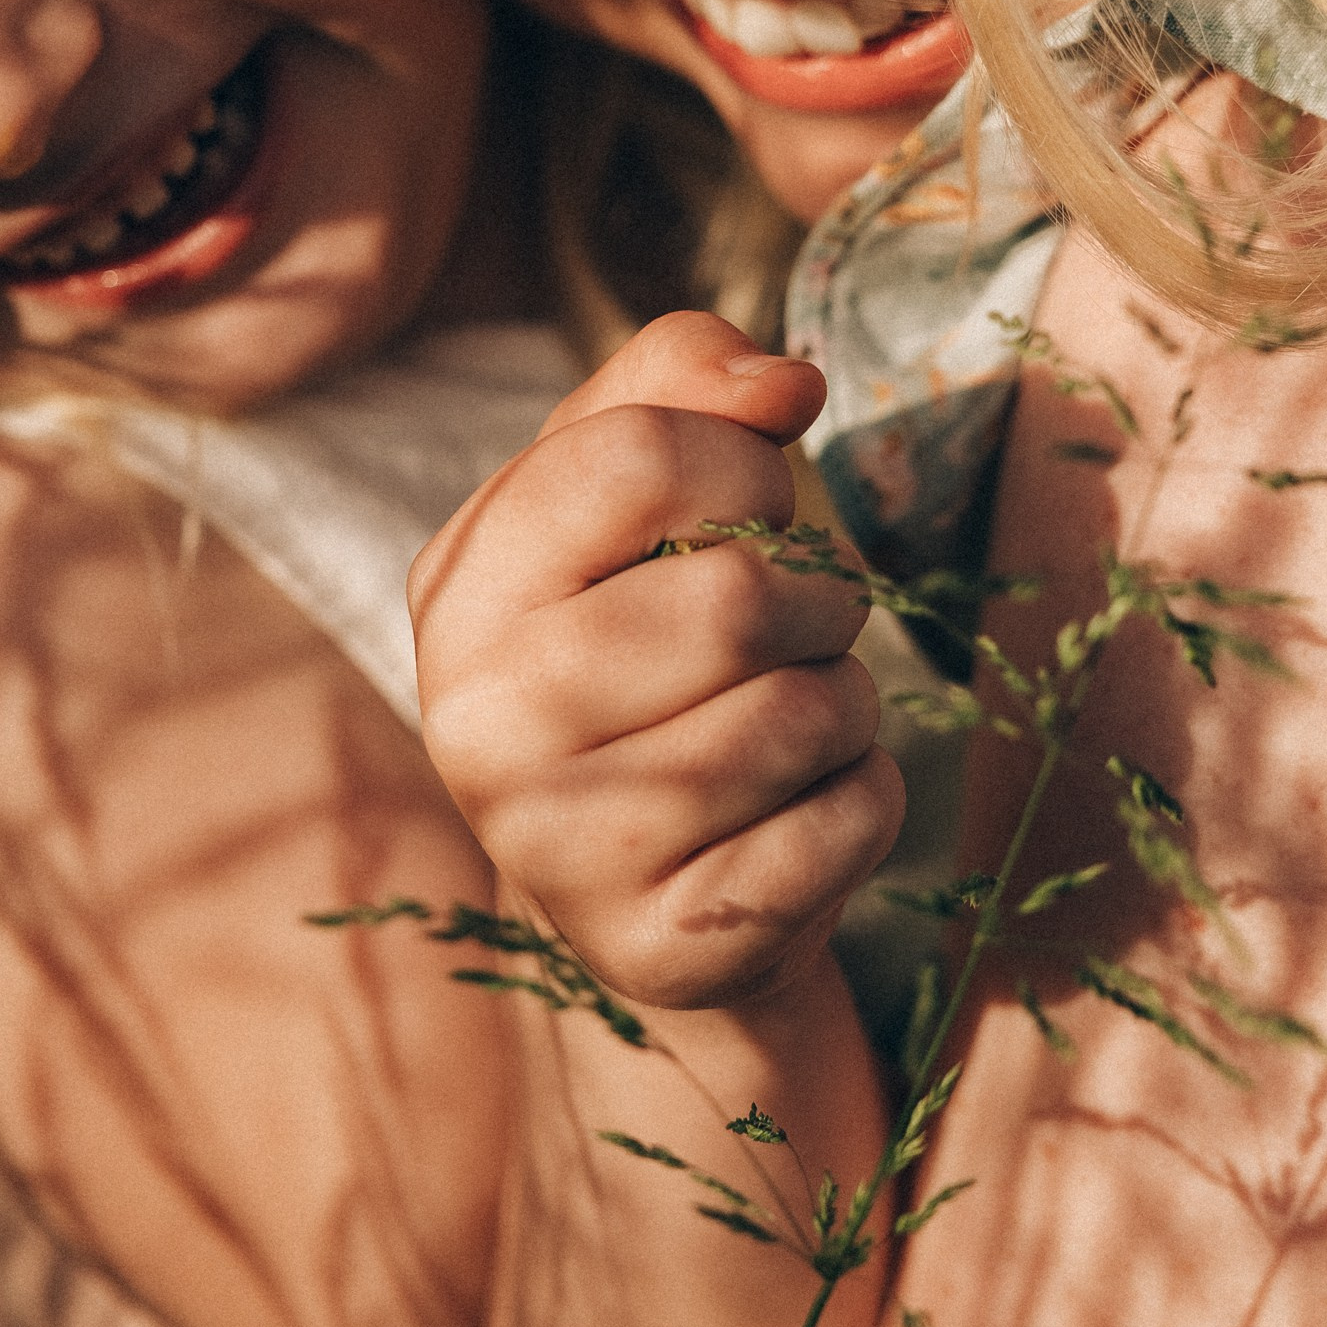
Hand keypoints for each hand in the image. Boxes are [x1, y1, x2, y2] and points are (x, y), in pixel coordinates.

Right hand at [409, 311, 900, 1010]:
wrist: (641, 881)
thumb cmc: (642, 643)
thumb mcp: (626, 493)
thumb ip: (681, 382)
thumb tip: (782, 380)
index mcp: (462, 586)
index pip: (637, 454)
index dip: (743, 465)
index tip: (753, 505)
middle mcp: (480, 722)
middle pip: (740, 598)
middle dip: (818, 598)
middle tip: (795, 628)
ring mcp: (559, 849)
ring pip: (805, 716)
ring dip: (845, 703)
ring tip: (792, 721)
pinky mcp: (659, 945)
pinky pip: (844, 825)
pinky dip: (863, 799)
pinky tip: (799, 809)